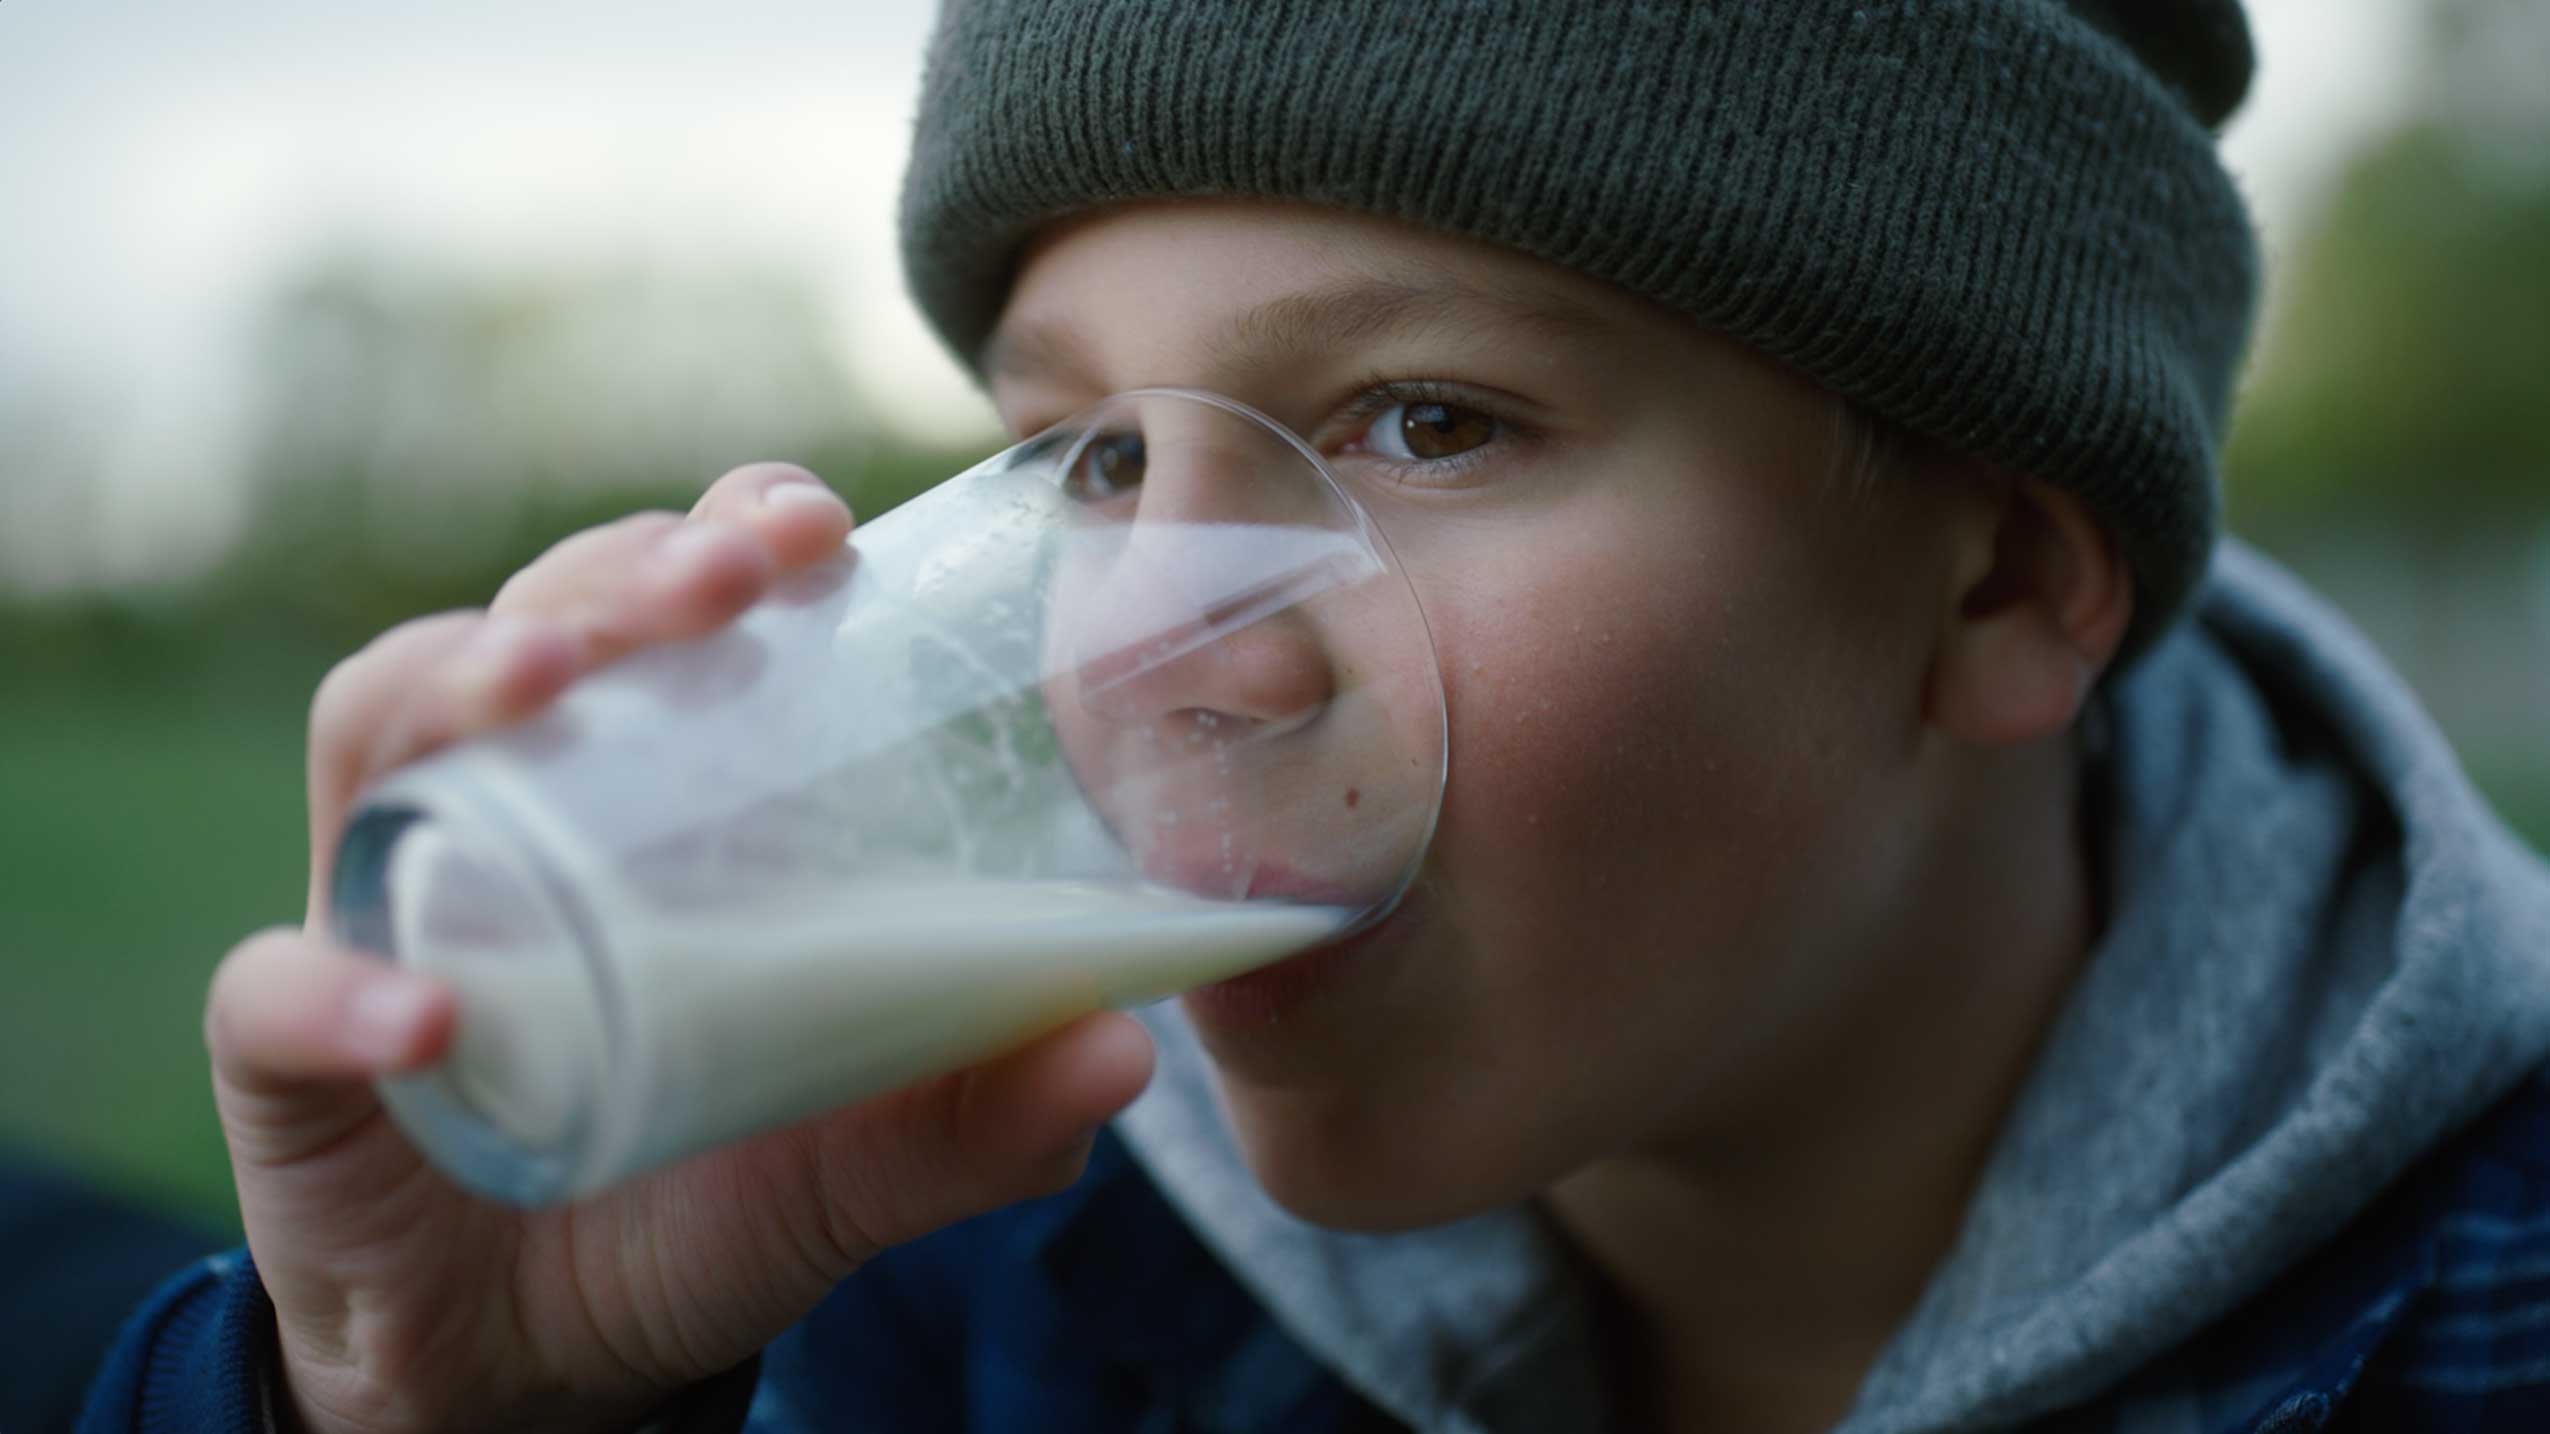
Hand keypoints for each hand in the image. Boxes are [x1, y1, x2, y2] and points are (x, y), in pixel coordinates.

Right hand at [204, 464, 1155, 1433]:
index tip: (815, 529)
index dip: (726, 530)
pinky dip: (338, 992)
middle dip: (617, 572)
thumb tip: (1128, 1050)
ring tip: (546, 685)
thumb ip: (975, 1116)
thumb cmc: (699, 1204)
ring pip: (378, 724)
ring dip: (455, 678)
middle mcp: (512, 812)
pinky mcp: (294, 1054)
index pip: (670, 610)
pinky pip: (276, 994)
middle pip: (531, 621)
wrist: (540, 1365)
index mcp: (651, 800)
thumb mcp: (855, 1165)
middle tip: (719, 578)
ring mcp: (390, 912)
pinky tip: (423, 1015)